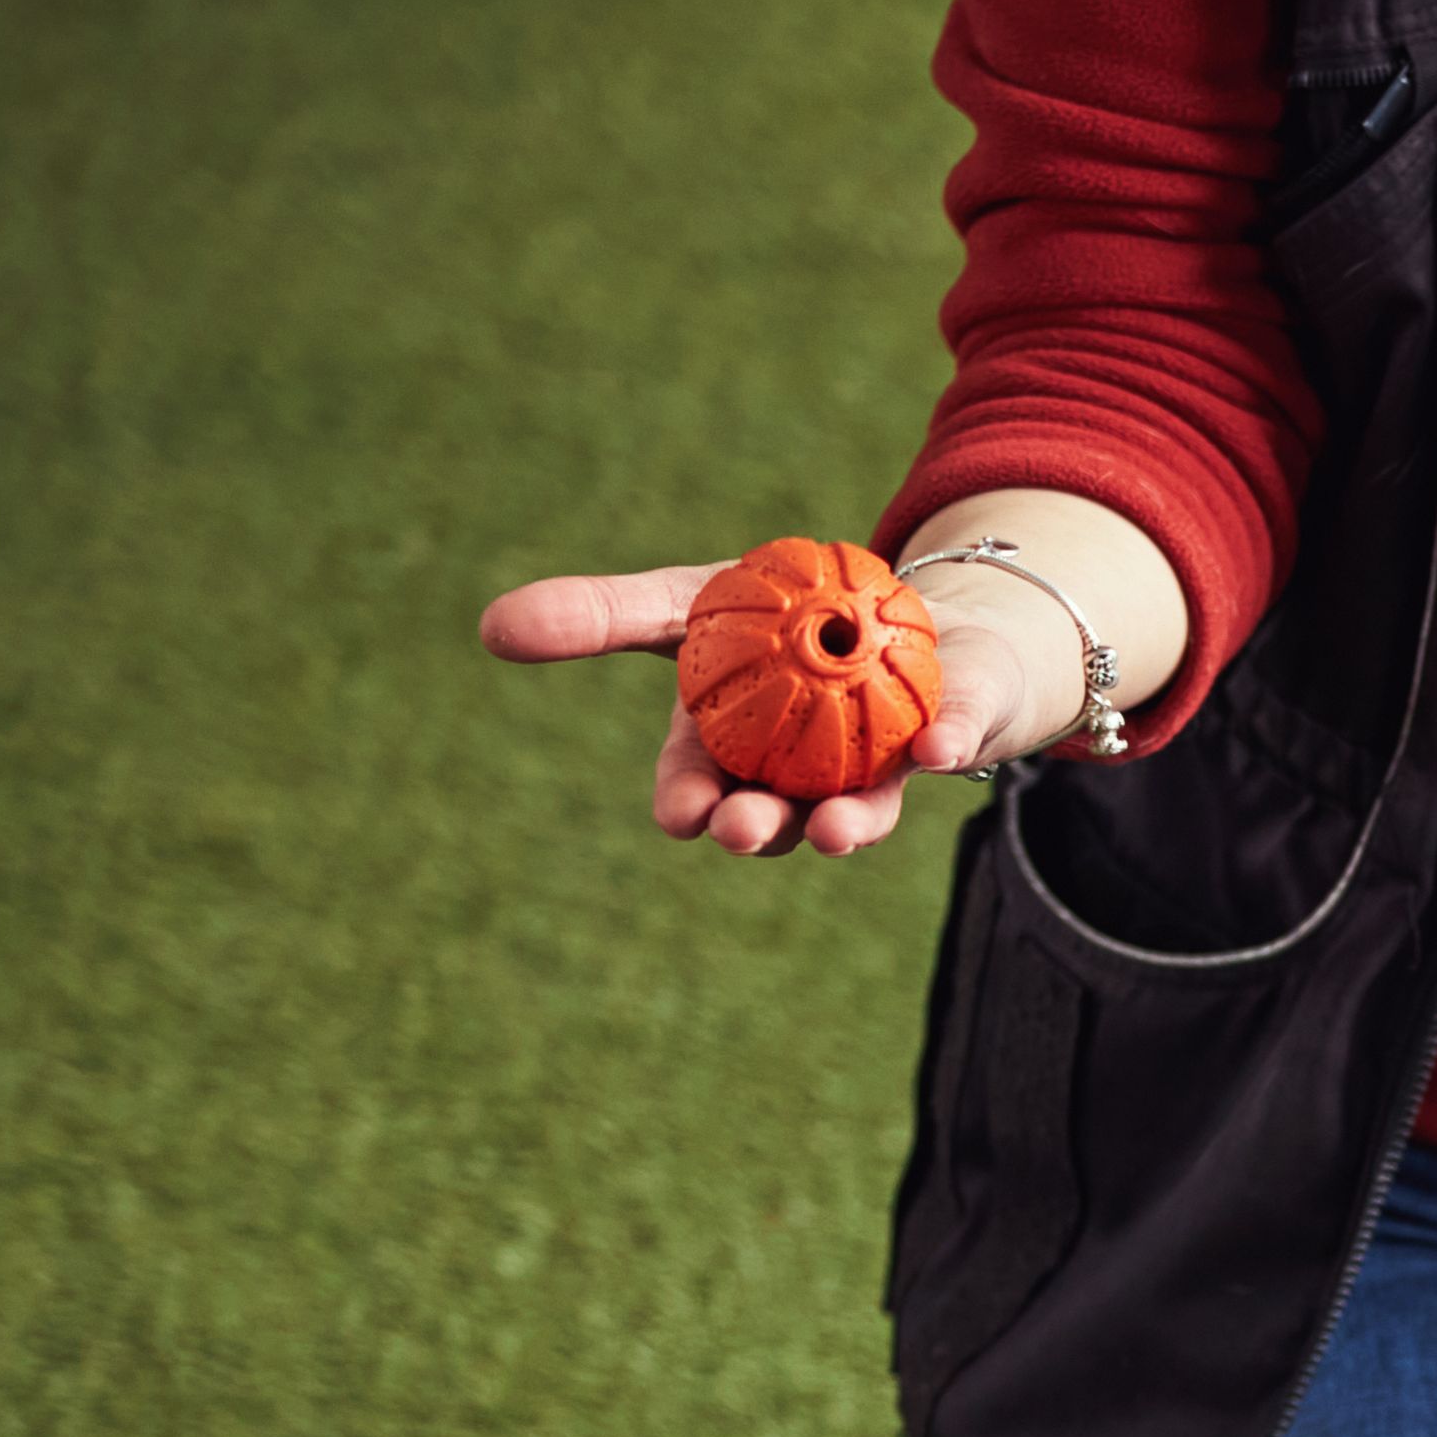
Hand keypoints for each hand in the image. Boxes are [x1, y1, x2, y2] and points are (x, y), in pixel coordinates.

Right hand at [481, 499, 1164, 860]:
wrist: (891, 605)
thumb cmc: (772, 610)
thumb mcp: (680, 601)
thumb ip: (599, 616)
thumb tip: (490, 629)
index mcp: (731, 745)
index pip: (698, 782)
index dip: (690, 802)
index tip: (681, 817)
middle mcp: (799, 774)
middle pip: (771, 812)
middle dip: (755, 830)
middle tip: (743, 831)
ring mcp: (872, 767)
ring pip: (854, 809)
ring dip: (843, 825)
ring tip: (832, 834)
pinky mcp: (944, 739)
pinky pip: (946, 744)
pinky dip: (944, 745)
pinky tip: (936, 749)